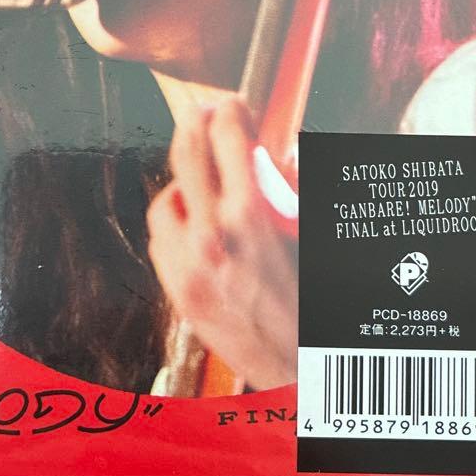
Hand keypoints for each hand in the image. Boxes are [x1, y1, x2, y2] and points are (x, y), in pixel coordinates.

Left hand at [146, 95, 298, 390]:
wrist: (300, 371)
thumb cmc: (313, 301)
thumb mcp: (308, 231)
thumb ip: (286, 187)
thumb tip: (269, 152)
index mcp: (250, 216)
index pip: (228, 137)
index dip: (231, 111)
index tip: (234, 105)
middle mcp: (211, 236)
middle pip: (187, 154)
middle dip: (198, 124)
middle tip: (205, 112)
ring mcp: (187, 266)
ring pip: (166, 201)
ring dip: (184, 184)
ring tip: (204, 183)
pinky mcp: (178, 291)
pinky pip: (162, 242)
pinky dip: (176, 226)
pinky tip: (197, 227)